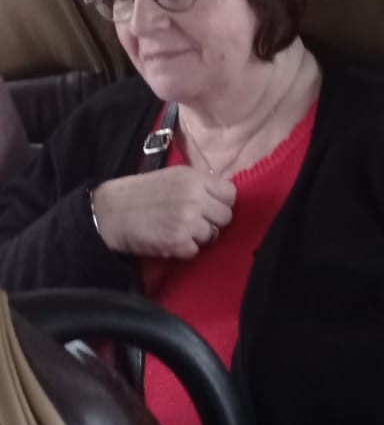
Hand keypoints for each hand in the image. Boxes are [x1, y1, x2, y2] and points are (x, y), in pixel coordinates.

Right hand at [91, 169, 235, 258]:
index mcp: (195, 178)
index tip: (211, 206)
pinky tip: (171, 240)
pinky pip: (195, 251)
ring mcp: (187, 221)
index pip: (231, 193)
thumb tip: (224, 187)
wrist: (112, 212)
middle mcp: (195, 198)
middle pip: (226, 217)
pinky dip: (185, 249)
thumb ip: (201, 179)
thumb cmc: (143, 192)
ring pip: (213, 235)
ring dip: (199, 236)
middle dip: (213, 221)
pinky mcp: (177, 242)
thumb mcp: (175, 174)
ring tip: (180, 230)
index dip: (222, 202)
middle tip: (196, 221)